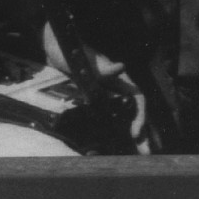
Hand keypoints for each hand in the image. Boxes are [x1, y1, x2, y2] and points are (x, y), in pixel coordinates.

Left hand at [41, 21, 147, 144]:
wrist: (52, 46)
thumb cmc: (69, 48)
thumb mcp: (84, 58)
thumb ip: (102, 66)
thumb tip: (120, 67)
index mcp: (118, 78)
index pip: (137, 98)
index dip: (140, 115)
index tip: (136, 131)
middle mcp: (114, 87)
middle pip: (132, 111)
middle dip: (141, 131)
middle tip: (145, 152)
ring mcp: (103, 93)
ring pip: (121, 115)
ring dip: (128, 132)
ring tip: (137, 152)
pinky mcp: (91, 98)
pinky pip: (104, 115)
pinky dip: (110, 129)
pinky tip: (111, 142)